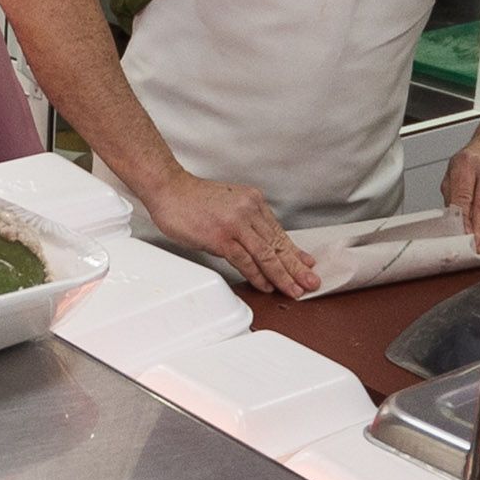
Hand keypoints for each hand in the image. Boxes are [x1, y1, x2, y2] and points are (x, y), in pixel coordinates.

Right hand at [144, 170, 318, 297]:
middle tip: (311, 283)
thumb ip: (247, 222)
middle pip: (277, 245)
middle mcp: (248, 210)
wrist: (169, 189)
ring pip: (266, 255)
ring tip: (294, 290)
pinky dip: (257, 275)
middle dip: (296, 268)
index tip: (307, 265)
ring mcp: (236, 224)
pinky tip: (266, 285)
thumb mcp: (229, 204)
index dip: (295, 253)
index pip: (279, 233)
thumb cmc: (193, 199)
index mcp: (253, 201)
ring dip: (282, 276)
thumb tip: (262, 245)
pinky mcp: (221, 237)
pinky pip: (245, 260)